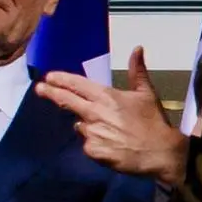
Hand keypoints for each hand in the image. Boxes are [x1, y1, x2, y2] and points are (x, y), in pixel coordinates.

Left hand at [36, 47, 188, 185]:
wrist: (161, 153)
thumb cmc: (154, 122)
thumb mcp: (146, 94)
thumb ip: (137, 71)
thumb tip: (137, 48)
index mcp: (106, 96)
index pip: (76, 84)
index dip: (60, 80)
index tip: (48, 77)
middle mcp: (94, 112)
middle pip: (66, 100)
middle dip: (50, 93)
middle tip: (40, 89)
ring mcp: (92, 132)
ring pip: (80, 125)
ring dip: (88, 125)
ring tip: (109, 131)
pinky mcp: (93, 150)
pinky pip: (87, 145)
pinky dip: (95, 144)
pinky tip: (111, 145)